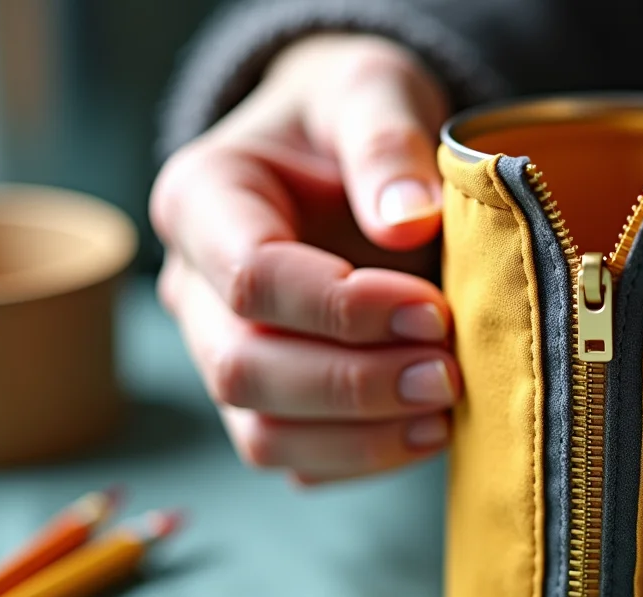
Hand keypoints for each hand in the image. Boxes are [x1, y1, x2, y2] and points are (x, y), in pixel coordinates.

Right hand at [152, 34, 458, 484]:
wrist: (347, 153)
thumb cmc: (351, 116)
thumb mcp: (372, 91)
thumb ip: (385, 142)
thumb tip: (409, 222)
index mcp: (203, 200)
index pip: (251, 278)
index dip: (342, 308)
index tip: (431, 310)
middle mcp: (196, 287)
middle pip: (243, 369)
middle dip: (353, 383)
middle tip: (446, 372)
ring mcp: (224, 350)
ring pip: (261, 433)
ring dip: (359, 436)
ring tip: (444, 410)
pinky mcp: (269, 400)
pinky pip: (297, 458)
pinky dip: (363, 458)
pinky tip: (430, 430)